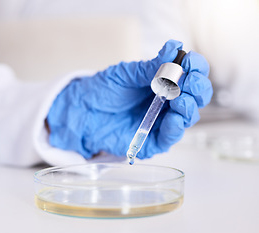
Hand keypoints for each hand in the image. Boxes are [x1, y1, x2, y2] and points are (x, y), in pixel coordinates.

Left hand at [46, 40, 212, 158]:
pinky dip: (175, 129)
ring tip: (180, 100)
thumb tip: (174, 46)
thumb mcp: (125, 74)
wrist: (81, 111)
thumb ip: (150, 66)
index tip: (192, 63)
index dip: (196, 68)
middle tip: (189, 83)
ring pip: (187, 117)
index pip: (191, 74)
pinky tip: (174, 119)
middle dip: (197, 88)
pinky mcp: (152, 141)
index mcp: (165, 82)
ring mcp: (162, 121)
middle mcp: (169, 102)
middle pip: (196, 96)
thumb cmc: (103, 91)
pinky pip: (170, 138)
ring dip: (188, 108)